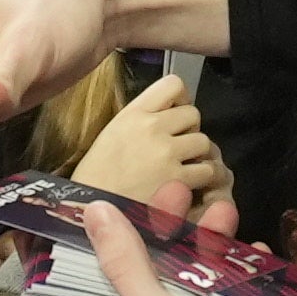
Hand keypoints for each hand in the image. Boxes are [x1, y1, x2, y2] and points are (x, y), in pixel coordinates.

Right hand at [70, 68, 230, 215]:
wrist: (89, 211)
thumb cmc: (96, 177)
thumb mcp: (112, 135)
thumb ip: (140, 120)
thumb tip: (169, 115)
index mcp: (132, 113)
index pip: (173, 84)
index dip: (180, 99)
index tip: (175, 115)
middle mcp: (151, 127)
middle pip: (193, 113)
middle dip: (189, 130)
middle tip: (178, 147)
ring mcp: (166, 153)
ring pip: (204, 141)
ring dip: (198, 155)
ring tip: (183, 167)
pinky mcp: (177, 179)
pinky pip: (207, 170)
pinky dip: (202, 178)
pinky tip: (188, 185)